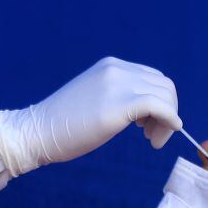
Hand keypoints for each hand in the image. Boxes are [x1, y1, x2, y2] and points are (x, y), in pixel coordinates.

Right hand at [0, 57, 181, 175]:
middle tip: (152, 136)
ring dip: (167, 120)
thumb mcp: (94, 100)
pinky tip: (158, 139)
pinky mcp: (120, 104)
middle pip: (163, 85)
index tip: (148, 126)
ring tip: (151, 140)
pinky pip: (160, 106)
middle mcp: (117, 69)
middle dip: (167, 111)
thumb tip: (145, 112)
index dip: (159, 103)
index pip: (152, 78)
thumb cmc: (62, 125)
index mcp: (111, 66)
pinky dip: (169, 121)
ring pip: (165, 95)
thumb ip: (117, 96)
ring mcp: (119, 84)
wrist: (37, 132)